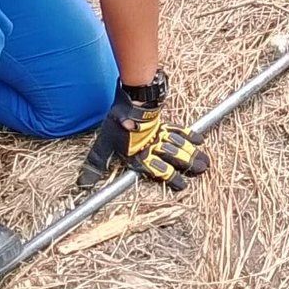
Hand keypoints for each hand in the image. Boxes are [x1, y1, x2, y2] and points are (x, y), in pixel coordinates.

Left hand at [77, 72, 208, 191]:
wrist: (131, 103)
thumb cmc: (117, 125)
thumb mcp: (103, 148)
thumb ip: (96, 166)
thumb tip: (83, 184)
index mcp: (142, 156)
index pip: (160, 171)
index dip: (172, 178)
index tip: (182, 185)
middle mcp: (154, 147)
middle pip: (176, 159)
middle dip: (189, 166)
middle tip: (203, 170)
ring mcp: (161, 134)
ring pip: (181, 146)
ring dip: (193, 154)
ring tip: (205, 162)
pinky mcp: (164, 122)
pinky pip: (179, 130)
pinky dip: (190, 134)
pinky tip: (199, 138)